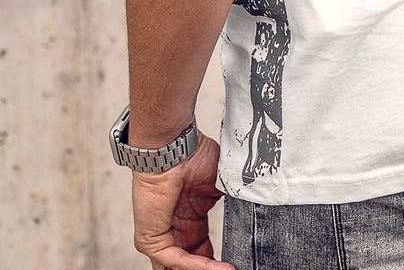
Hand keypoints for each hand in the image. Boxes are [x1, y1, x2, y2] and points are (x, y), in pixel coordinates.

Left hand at [131, 132, 236, 268]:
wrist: (174, 146)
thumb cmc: (194, 156)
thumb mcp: (219, 187)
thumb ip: (231, 207)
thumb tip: (252, 219)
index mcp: (190, 220)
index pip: (203, 253)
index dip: (218, 264)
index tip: (238, 263)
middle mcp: (176, 231)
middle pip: (191, 265)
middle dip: (209, 269)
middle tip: (231, 268)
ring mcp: (162, 236)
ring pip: (180, 268)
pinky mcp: (150, 239)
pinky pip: (175, 260)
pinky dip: (198, 266)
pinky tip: (217, 267)